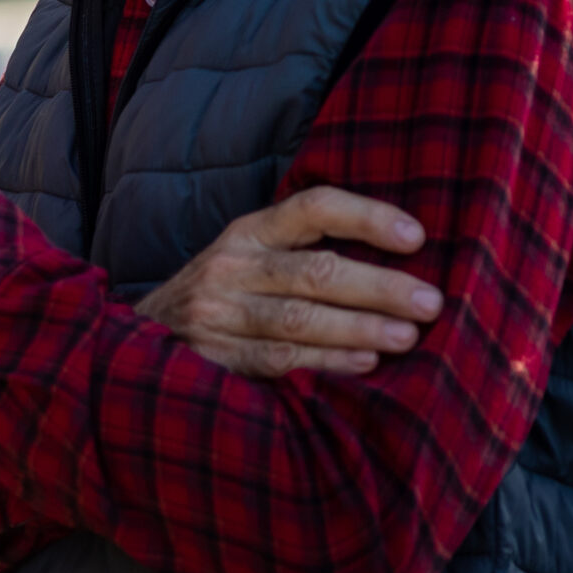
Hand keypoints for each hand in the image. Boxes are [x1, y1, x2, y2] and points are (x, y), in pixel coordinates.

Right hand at [136, 186, 441, 375]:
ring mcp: (219, 311)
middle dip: (378, 286)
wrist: (143, 338)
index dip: (366, 216)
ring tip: (406, 337)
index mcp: (249, 231)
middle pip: (315, 271)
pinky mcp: (215, 355)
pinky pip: (279, 358)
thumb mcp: (252, 256)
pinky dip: (326, 361)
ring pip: (299, 317)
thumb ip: (306, 250)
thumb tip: (402, 258)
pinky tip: (363, 364)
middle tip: (430, 302)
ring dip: (359, 328)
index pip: (313, 208)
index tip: (418, 236)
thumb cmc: (225, 294)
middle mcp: (232, 265)